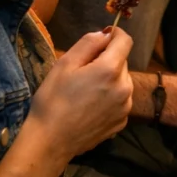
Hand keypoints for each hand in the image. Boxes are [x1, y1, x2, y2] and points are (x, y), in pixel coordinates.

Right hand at [27, 28, 133, 159]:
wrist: (50, 142)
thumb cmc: (52, 100)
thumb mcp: (64, 65)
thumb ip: (88, 44)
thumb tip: (105, 34)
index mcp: (110, 70)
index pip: (125, 41)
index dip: (114, 35)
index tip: (103, 37)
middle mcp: (125, 87)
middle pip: (122, 62)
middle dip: (107, 61)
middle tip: (83, 72)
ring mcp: (126, 107)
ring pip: (122, 81)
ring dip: (109, 80)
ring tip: (85, 92)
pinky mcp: (122, 121)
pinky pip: (120, 100)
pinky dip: (110, 98)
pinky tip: (90, 106)